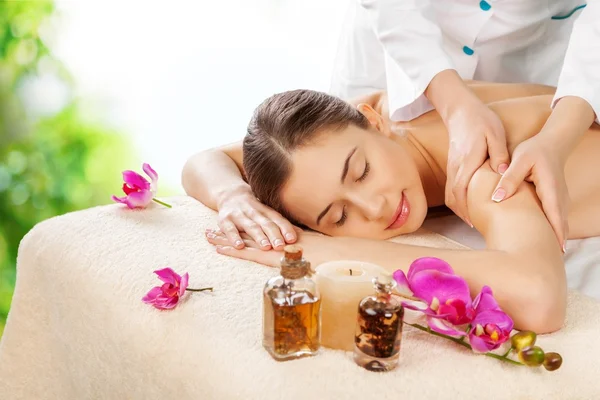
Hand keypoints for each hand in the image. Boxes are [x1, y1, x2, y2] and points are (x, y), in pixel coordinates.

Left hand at [205, 228, 342, 267]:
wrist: (342, 255)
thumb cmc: (335, 259)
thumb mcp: (320, 257)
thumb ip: (310, 257)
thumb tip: (309, 261)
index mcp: (288, 240)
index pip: (263, 234)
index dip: (247, 231)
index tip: (232, 228)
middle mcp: (279, 241)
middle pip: (250, 235)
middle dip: (230, 232)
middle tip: (210, 230)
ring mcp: (276, 247)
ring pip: (246, 241)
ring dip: (226, 239)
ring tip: (207, 235)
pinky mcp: (274, 257)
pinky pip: (251, 253)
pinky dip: (236, 250)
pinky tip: (220, 249)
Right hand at [216, 189, 296, 249]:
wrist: (229, 194)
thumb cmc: (253, 208)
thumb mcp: (266, 212)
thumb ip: (280, 223)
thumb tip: (302, 234)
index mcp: (265, 210)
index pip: (277, 219)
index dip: (285, 228)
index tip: (293, 239)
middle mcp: (253, 211)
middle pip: (265, 223)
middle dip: (274, 234)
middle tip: (281, 246)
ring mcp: (239, 215)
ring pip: (250, 226)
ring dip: (258, 236)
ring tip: (266, 246)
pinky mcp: (224, 220)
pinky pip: (230, 229)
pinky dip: (234, 237)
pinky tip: (239, 246)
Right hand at [445, 97, 509, 225]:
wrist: (460, 111)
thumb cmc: (480, 121)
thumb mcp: (495, 134)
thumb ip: (499, 154)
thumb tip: (502, 172)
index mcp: (467, 161)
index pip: (462, 190)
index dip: (467, 208)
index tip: (475, 222)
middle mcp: (456, 167)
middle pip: (453, 197)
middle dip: (463, 214)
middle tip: (476, 226)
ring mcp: (452, 167)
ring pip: (450, 195)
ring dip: (459, 209)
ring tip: (473, 220)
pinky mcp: (452, 167)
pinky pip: (451, 188)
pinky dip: (458, 200)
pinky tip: (469, 205)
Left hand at [491, 135, 568, 250]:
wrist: (551, 144)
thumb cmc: (535, 151)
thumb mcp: (520, 160)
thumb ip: (509, 178)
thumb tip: (497, 197)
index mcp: (550, 190)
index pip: (554, 216)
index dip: (554, 235)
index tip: (554, 253)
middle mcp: (559, 198)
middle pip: (559, 226)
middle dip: (554, 244)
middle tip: (546, 264)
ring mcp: (559, 201)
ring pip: (558, 224)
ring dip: (553, 240)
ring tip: (544, 260)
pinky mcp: (554, 201)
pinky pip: (554, 220)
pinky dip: (551, 232)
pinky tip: (542, 244)